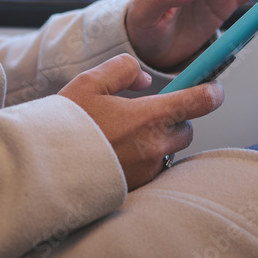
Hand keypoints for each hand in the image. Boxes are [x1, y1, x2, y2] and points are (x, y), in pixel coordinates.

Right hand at [58, 54, 223, 190]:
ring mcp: (147, 170)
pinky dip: (144, 159)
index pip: (198, 102)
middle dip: (174, 119)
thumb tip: (145, 78)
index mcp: (148, 117)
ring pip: (168, 151)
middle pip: (185, 130)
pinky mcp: (138, 187)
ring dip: (158, 141)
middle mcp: (154, 146)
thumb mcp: (90, 82)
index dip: (210, 92)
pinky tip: (119, 153)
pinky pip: (152, 169)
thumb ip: (123, 69)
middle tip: (147, 113)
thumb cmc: (66, 124)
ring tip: (125, 135)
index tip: (212, 89)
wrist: (45, 167)